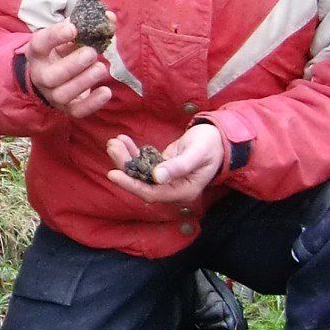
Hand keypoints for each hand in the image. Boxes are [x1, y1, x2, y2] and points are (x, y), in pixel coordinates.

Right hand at [21, 22, 113, 118]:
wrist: (53, 76)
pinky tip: (106, 91)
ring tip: (100, 68)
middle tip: (91, 53)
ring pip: (63, 94)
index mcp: (38, 53)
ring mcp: (52, 94)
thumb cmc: (63, 51)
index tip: (73, 28)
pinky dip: (92, 103)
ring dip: (84, 81)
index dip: (55, 36)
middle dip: (73, 65)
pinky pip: (77, 111)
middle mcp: (41, 75)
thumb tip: (109, 16)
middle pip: (51, 76)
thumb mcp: (68, 36)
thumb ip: (87, 25)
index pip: (40, 44)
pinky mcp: (67, 108)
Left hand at [106, 124, 224, 205]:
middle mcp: (172, 189)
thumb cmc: (211, 145)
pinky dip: (133, 152)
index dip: (132, 185)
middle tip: (111, 146)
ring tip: (114, 141)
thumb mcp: (197, 153)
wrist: (219, 137)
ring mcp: (166, 179)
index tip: (113, 174)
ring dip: (125, 158)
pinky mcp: (162, 168)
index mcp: (183, 191)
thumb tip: (156, 177)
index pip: (152, 193)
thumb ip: (178, 166)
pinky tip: (123, 140)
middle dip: (125, 166)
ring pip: (140, 172)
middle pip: (142, 183)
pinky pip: (144, 163)